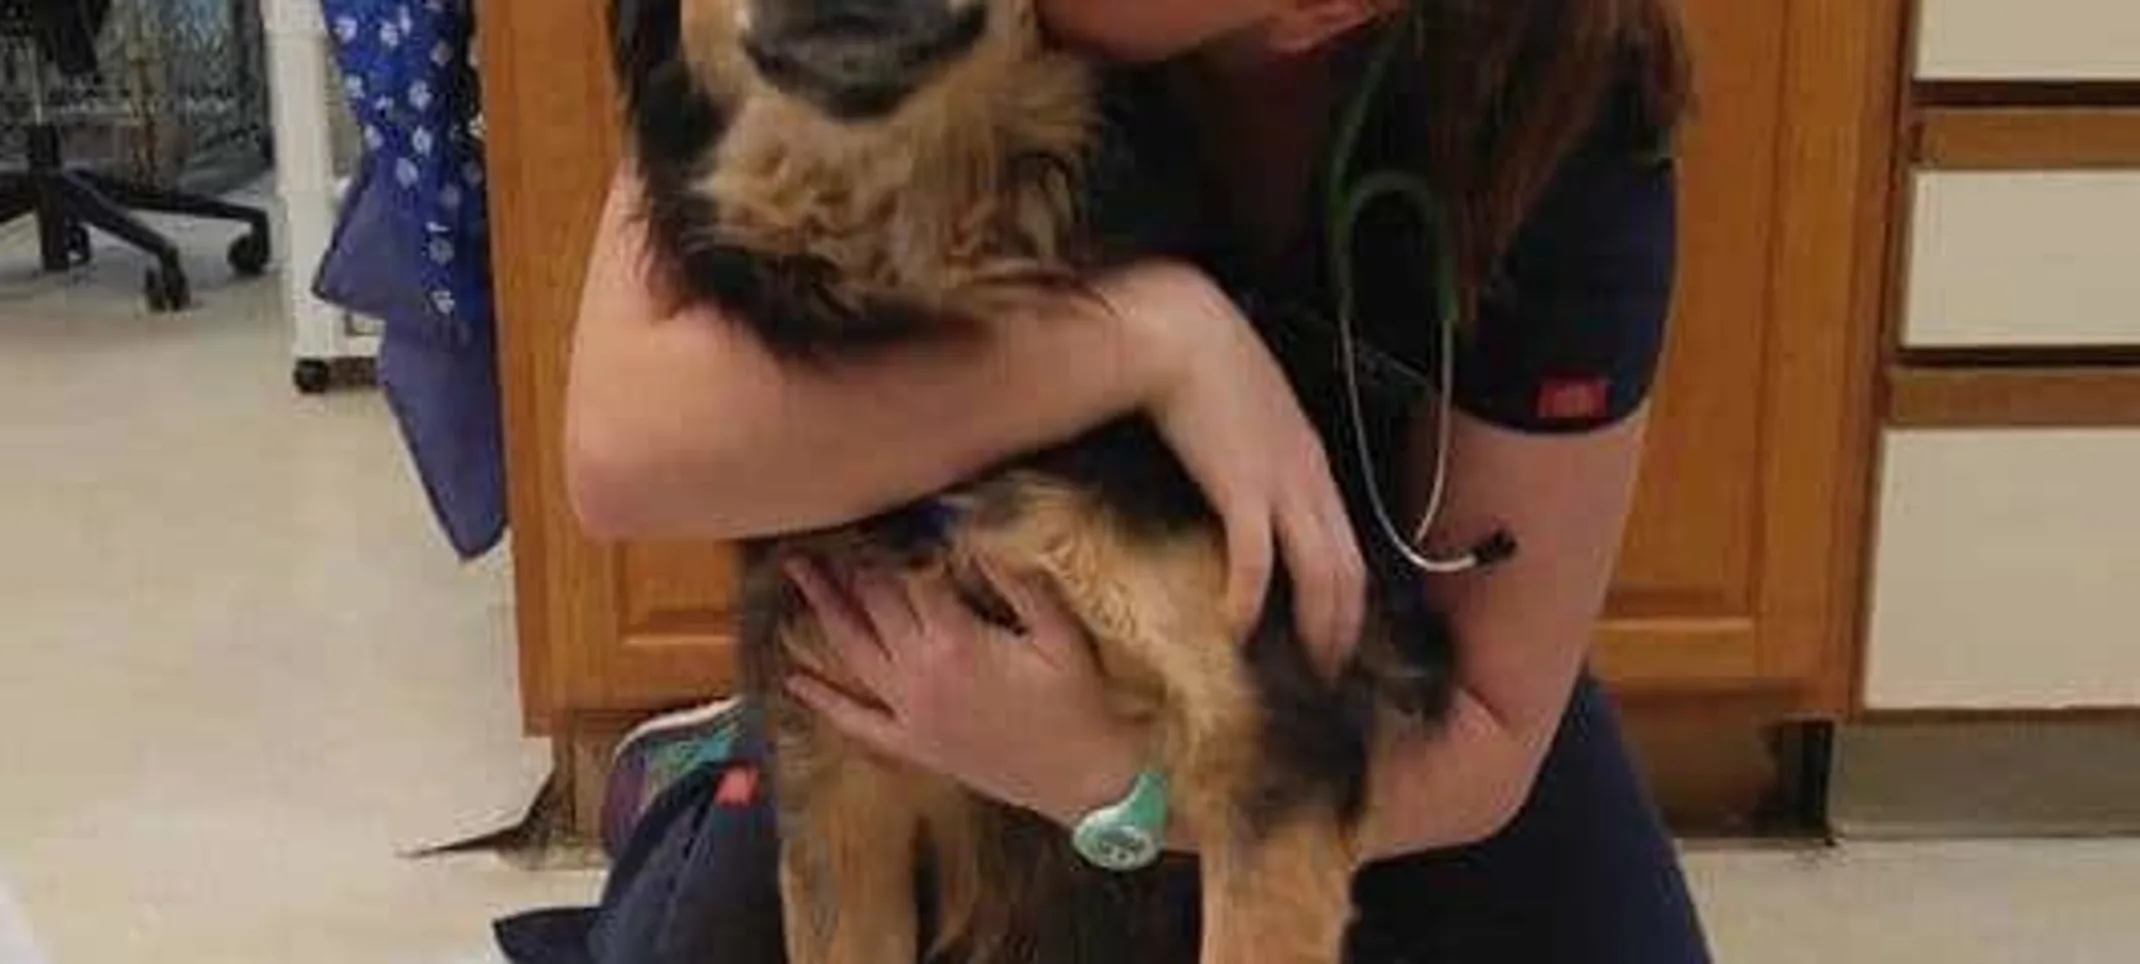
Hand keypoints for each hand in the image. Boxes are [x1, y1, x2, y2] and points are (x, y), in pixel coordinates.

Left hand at [781, 557, 1146, 826]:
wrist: (1082, 780)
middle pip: (873, 606)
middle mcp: (919, 674)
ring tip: (797, 573)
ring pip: (853, 652)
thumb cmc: (1078, 703)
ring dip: (823, 610)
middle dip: (848, 565)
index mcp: (955, 642)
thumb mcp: (1059, 635)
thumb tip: (978, 537)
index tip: (876, 512)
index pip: (910, 578)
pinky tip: (794, 681)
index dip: (893, 543)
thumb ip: (1018, 583)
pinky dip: (824, 701)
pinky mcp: (911, 744)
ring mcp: (909, 712)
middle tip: (821, 530)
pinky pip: (857, 721)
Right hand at [1099, 262, 1365, 676]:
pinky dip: (1251, 599)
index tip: (1335, 636)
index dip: (1350, 601)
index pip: (1349, 549)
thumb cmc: (1207, 367)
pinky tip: (1237, 628)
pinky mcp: (1242, 487)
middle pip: (1348, 572)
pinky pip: (1256, 560)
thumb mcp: (1249, 421)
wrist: (1185, 334)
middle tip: (1327, 671)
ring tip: (1304, 666)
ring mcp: (1282, 486)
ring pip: (1320, 574)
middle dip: (1343, 630)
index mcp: (1313, 468)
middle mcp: (1311, 482)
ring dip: (1317, 628)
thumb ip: (1255, 458)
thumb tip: (1238, 494)